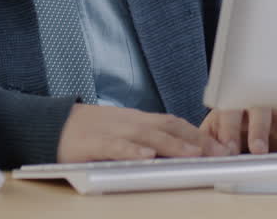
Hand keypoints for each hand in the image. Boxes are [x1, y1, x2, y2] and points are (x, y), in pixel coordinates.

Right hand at [57, 104, 228, 162]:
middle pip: (169, 126)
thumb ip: (149, 139)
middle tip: (219, 152)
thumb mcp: (125, 133)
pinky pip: (115, 146)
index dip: (200, 133)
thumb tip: (182, 152)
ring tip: (193, 154)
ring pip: (147, 135)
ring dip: (173, 144)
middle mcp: (131, 122)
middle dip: (197, 139)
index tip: (222, 146)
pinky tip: (146, 156)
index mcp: (140, 120)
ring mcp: (113, 131)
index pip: (176, 124)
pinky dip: (132, 150)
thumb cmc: (93, 133)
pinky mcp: (93, 143)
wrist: (53, 125)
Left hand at [201, 106, 276, 154]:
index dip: (230, 128)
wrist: (240, 134)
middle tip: (257, 149)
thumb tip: (198, 153)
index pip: (231, 111)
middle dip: (259, 129)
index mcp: (233, 107)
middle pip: (261, 109)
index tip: (229, 148)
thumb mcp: (211, 137)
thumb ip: (206, 145)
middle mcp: (258, 107)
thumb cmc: (226, 134)